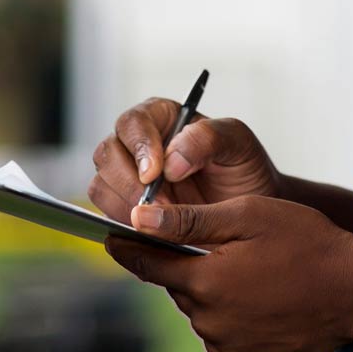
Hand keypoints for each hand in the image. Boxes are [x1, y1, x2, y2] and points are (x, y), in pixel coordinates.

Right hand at [87, 99, 280, 220]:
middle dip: (129, 183)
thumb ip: (207, 138)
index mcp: (161, 119)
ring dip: (126, 206)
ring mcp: (127, 179)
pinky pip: (108, 216)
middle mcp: (137, 146)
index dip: (138, 147)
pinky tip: (155, 232)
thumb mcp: (238, 144)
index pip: (132, 123)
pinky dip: (125, 225)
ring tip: (163, 221)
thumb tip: (170, 160)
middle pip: (107, 154)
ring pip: (101, 186)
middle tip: (161, 206)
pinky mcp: (125, 209)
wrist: (251, 213)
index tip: (154, 174)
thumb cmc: (244, 170)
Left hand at [104, 196, 352, 351]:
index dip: (127, 247)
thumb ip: (189, 221)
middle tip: (226, 248)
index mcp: (204, 280)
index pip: (147, 263)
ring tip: (255, 273)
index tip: (109, 238)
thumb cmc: (306, 243)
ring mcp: (226, 346)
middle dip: (190, 266)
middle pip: (178, 286)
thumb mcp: (248, 216)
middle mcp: (208, 320)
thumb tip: (138, 219)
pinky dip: (233, 317)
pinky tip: (263, 300)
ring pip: (201, 311)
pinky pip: (223, 334)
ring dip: (214, 292)